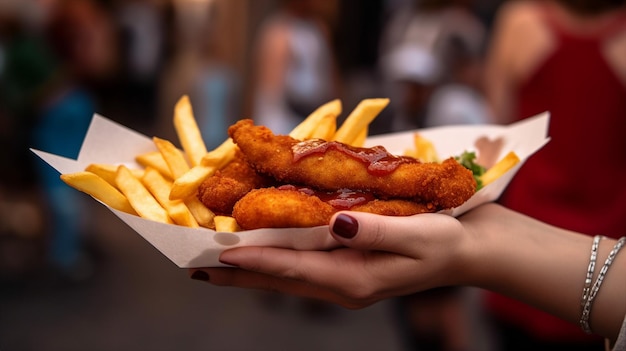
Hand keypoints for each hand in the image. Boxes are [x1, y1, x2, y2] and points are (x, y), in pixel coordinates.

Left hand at [189, 205, 481, 308]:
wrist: (470, 251)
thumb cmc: (447, 240)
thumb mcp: (417, 234)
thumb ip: (374, 230)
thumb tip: (334, 223)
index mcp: (355, 279)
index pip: (292, 269)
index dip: (253, 262)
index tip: (216, 257)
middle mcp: (343, 284)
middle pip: (279, 279)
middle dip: (238, 274)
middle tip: (196, 269)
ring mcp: (345, 279)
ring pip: (286, 275)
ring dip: (251, 269)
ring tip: (215, 264)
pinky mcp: (349, 267)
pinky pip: (302, 265)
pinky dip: (275, 259)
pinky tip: (262, 250)